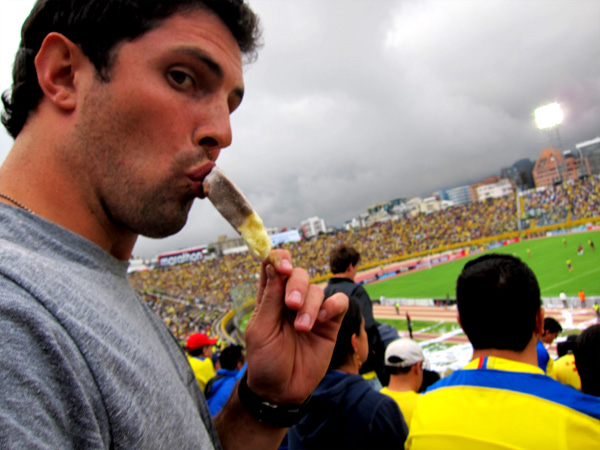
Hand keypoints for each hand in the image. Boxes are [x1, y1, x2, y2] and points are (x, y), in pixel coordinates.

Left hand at [244, 249, 347, 403]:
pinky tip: (323, 320)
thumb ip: (270, 299)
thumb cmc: (265, 361)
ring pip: (317, 289)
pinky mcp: (330, 323)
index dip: (278, 259)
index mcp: (269, 298)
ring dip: (310, 306)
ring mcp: (311, 310)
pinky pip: (338, 302)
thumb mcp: (261, 330)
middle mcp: (290, 300)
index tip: (282, 267)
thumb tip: (272, 266)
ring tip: (303, 329)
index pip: (273, 266)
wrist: (282, 391)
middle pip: (298, 273)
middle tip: (291, 305)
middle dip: (297, 285)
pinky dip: (333, 306)